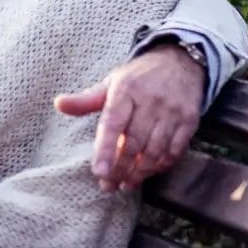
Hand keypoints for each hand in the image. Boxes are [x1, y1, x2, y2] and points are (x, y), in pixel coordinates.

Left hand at [54, 43, 204, 191]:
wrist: (179, 62)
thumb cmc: (139, 77)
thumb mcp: (112, 82)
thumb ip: (87, 99)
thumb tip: (58, 104)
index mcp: (126, 89)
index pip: (113, 122)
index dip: (105, 149)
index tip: (99, 172)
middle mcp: (150, 100)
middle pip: (134, 142)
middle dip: (120, 168)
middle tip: (108, 185)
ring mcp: (172, 111)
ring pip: (155, 150)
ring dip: (139, 172)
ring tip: (125, 184)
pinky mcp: (189, 121)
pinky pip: (174, 150)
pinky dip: (160, 166)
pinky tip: (148, 173)